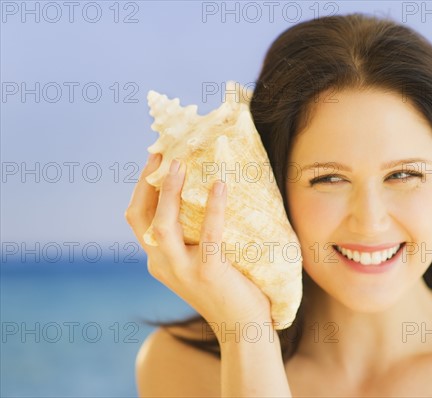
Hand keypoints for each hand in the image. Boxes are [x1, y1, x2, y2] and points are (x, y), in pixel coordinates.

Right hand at [125, 153, 272, 342]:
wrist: (243, 328)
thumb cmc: (228, 289)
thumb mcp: (200, 261)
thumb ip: (193, 236)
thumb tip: (205, 191)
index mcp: (158, 260)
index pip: (138, 219)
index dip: (141, 187)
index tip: (154, 159)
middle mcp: (162, 265)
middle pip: (140, 217)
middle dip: (147, 182)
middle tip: (162, 152)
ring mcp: (182, 271)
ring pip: (162, 224)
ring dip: (168, 191)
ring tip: (181, 163)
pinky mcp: (207, 273)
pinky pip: (209, 234)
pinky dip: (213, 207)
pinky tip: (220, 185)